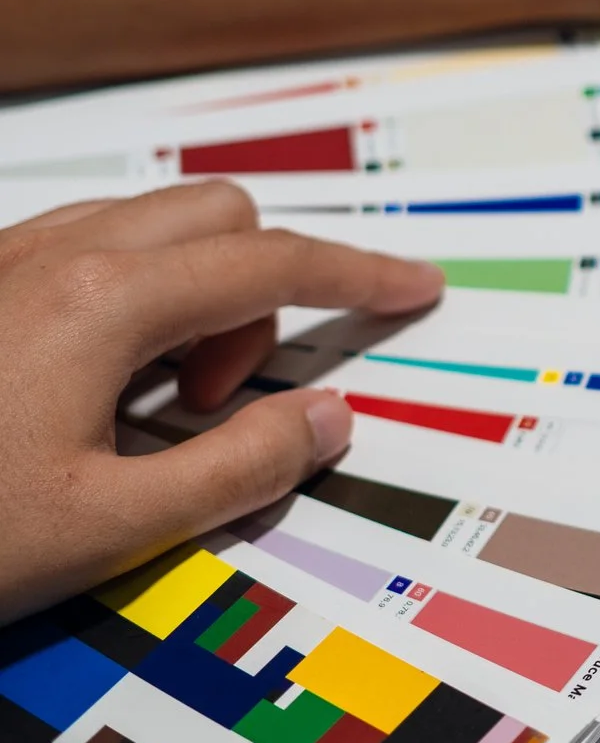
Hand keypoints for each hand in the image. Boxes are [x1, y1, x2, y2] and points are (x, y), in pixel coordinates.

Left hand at [0, 183, 444, 623]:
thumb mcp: (106, 527)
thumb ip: (238, 468)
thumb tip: (325, 418)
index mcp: (104, 303)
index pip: (275, 264)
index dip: (361, 277)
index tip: (416, 290)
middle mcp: (55, 258)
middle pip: (220, 215)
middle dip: (260, 291)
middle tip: (222, 400)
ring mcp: (5, 262)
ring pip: (151, 227)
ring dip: (192, 297)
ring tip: (147, 406)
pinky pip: (88, 250)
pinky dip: (131, 298)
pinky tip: (86, 389)